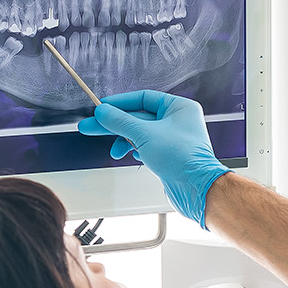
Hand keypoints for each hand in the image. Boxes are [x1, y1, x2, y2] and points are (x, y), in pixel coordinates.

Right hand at [76, 90, 230, 227]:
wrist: (196, 189)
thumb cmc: (184, 159)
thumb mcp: (144, 134)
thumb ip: (120, 121)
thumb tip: (104, 112)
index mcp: (179, 108)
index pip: (144, 98)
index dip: (121, 103)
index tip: (103, 107)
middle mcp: (178, 121)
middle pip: (138, 117)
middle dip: (115, 123)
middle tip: (92, 125)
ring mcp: (173, 139)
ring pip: (141, 134)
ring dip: (124, 141)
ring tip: (114, 150)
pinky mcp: (169, 156)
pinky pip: (146, 148)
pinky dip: (135, 151)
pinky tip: (131, 155)